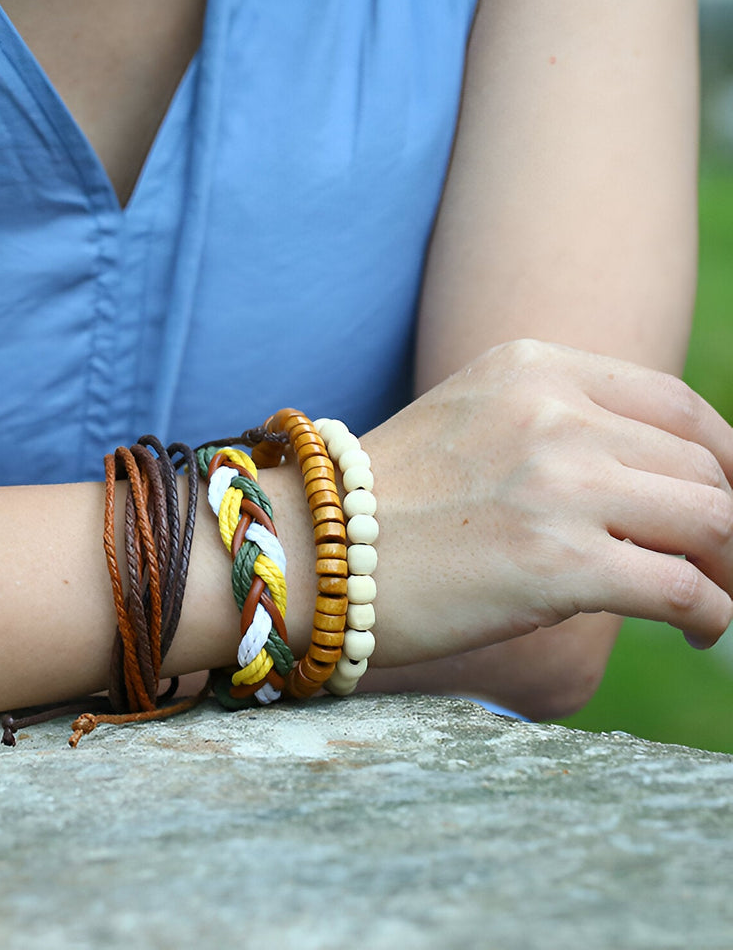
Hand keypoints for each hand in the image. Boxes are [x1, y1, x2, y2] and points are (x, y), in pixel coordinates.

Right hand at [368, 339, 732, 663]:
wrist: (308, 551)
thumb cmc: (384, 500)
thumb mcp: (472, 421)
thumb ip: (555, 423)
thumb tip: (648, 475)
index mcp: (535, 368)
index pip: (677, 405)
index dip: (724, 458)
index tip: (724, 498)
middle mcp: (554, 413)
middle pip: (702, 466)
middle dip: (730, 521)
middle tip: (725, 562)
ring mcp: (558, 484)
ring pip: (712, 521)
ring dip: (732, 567)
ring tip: (719, 597)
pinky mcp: (559, 562)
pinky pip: (684, 587)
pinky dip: (713, 612)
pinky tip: (700, 628)